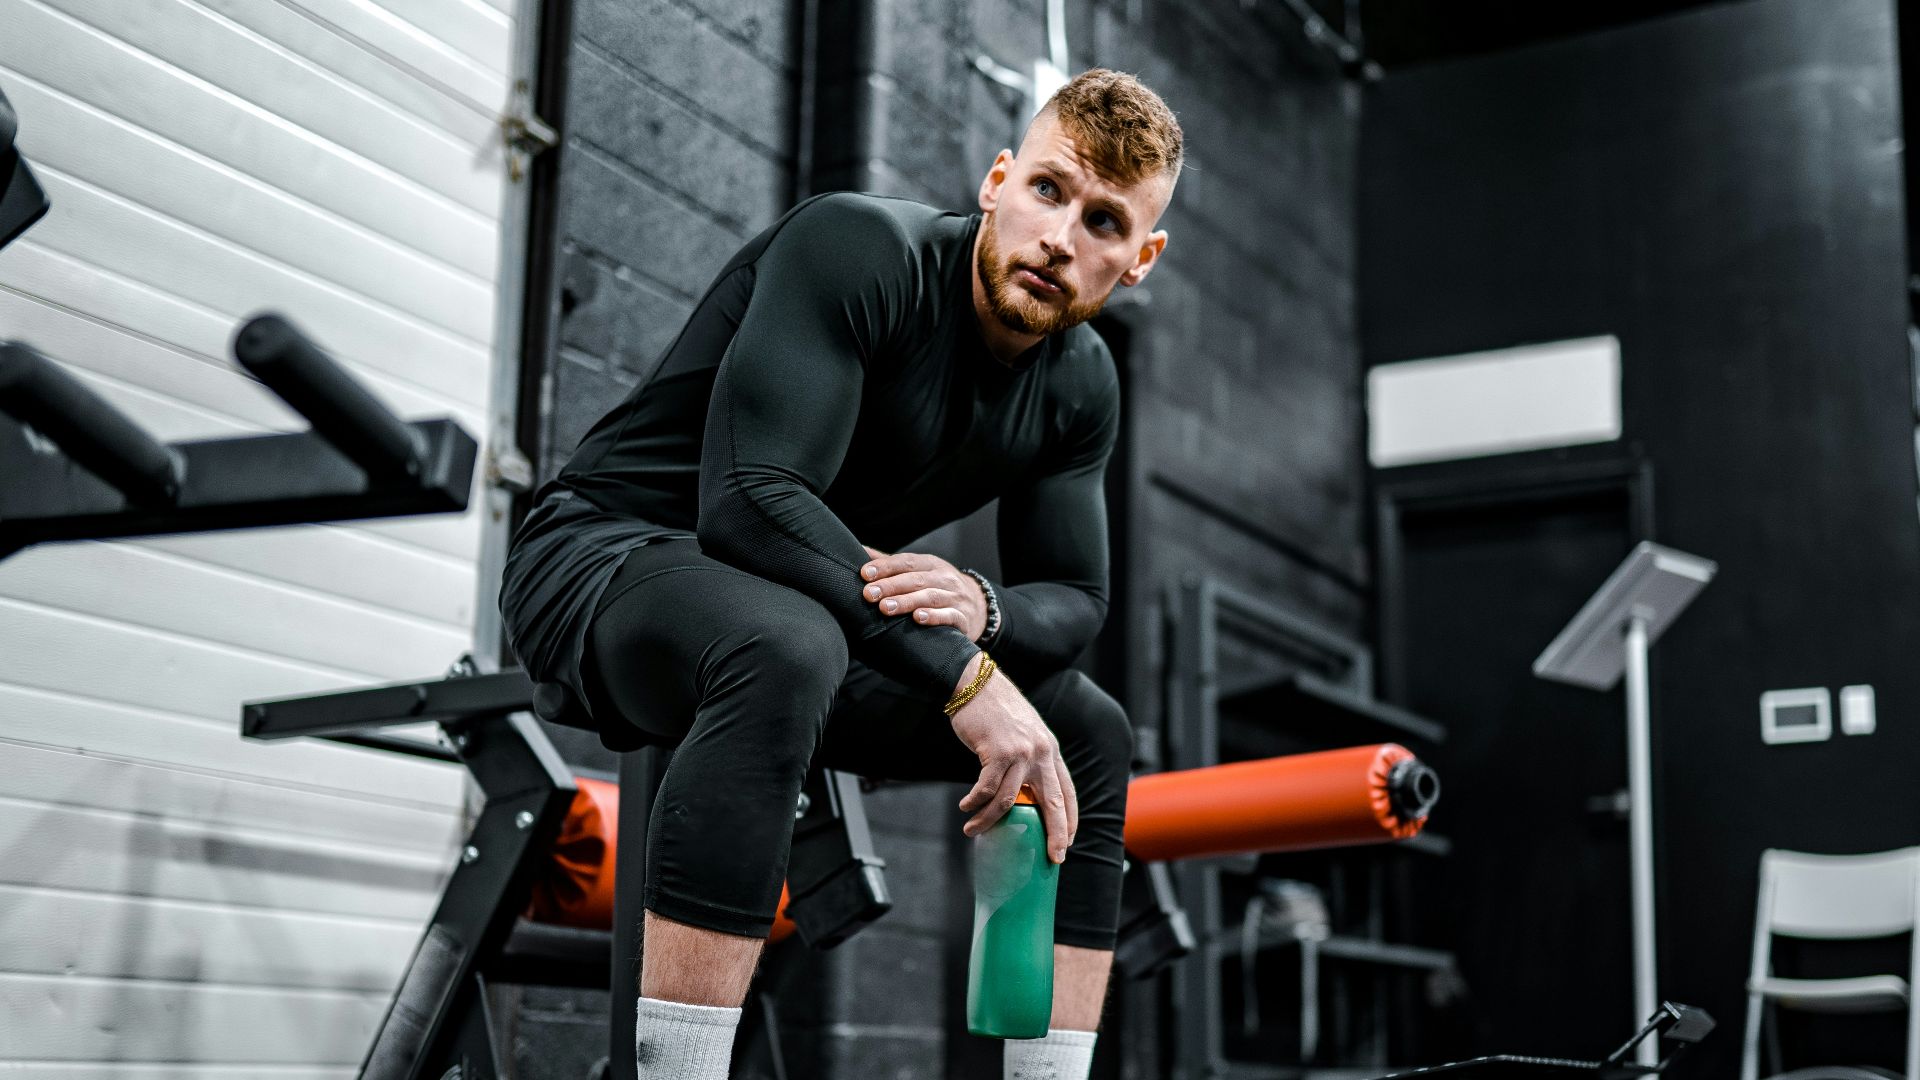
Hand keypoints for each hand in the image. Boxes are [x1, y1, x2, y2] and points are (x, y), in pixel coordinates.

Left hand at [859, 546, 988, 640]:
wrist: (979, 607)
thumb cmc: (939, 587)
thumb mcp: (920, 571)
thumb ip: (892, 564)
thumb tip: (861, 551)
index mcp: (931, 564)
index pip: (906, 562)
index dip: (885, 567)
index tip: (864, 574)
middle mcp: (944, 578)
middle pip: (915, 580)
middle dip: (890, 586)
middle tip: (869, 594)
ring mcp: (955, 597)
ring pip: (930, 597)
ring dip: (906, 602)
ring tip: (884, 608)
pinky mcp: (963, 617)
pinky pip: (949, 615)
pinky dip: (934, 616)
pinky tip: (918, 618)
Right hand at [946, 653, 1077, 862]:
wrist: (977, 683)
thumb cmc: (996, 712)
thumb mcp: (1024, 734)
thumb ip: (1030, 761)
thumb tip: (1023, 795)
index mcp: (1051, 751)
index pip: (1067, 791)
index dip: (1070, 819)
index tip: (1069, 842)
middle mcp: (1041, 753)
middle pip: (1053, 803)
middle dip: (1056, 834)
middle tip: (1053, 857)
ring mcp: (1021, 752)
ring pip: (1010, 801)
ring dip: (989, 820)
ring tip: (972, 830)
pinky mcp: (997, 752)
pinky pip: (986, 788)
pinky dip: (974, 802)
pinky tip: (965, 807)